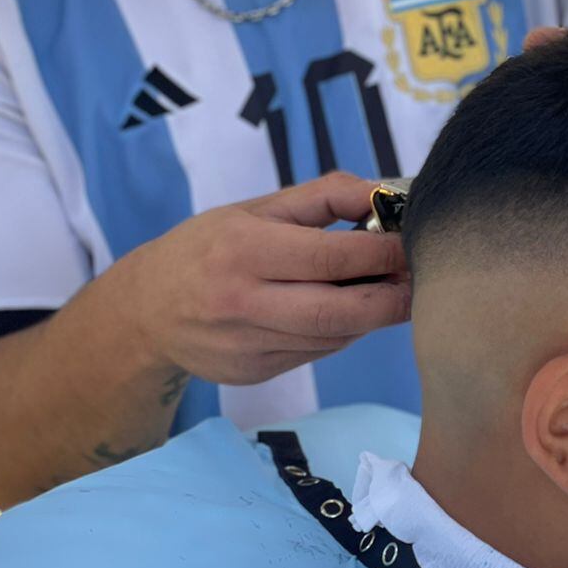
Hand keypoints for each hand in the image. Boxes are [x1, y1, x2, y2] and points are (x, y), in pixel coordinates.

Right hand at [125, 173, 410, 385]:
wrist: (145, 310)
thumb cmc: (209, 247)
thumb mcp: (256, 208)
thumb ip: (323, 197)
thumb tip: (384, 192)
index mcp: (244, 250)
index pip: (331, 258)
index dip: (382, 254)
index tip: (414, 244)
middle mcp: (242, 302)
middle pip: (339, 311)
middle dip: (392, 299)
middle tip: (423, 282)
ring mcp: (246, 345)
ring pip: (332, 337)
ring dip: (371, 317)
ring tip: (392, 292)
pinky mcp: (252, 374)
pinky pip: (314, 354)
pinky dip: (341, 334)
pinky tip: (348, 314)